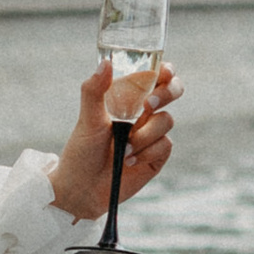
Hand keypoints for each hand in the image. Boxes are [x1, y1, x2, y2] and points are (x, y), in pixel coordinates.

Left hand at [51, 59, 180, 223]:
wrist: (83, 190)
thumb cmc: (81, 152)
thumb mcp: (86, 119)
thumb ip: (94, 90)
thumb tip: (106, 63)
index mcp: (127, 98)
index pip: (154, 76)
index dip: (165, 70)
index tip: (163, 72)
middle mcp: (143, 113)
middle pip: (173, 91)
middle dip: (167, 93)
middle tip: (147, 105)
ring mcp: (152, 134)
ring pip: (167, 120)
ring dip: (145, 134)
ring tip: (124, 149)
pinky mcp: (157, 156)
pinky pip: (165, 145)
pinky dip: (147, 152)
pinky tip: (129, 162)